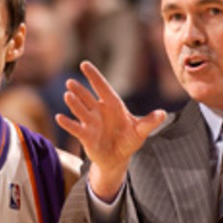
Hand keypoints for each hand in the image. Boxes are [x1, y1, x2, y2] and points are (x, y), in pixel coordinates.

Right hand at [56, 61, 165, 200]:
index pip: (102, 87)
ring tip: (67, 95)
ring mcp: (91, 122)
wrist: (118, 158)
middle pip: (88, 97)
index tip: (84, 64)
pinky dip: (68, 123)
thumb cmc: (129, 141)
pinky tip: (60, 117)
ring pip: (80, 110)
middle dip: (80, 90)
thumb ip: (149, 122)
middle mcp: (99, 111)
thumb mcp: (140, 132)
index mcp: (113, 105)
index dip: (94, 76)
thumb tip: (163, 114)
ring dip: (74, 103)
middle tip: (71, 82)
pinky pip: (75, 128)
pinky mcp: (86, 136)